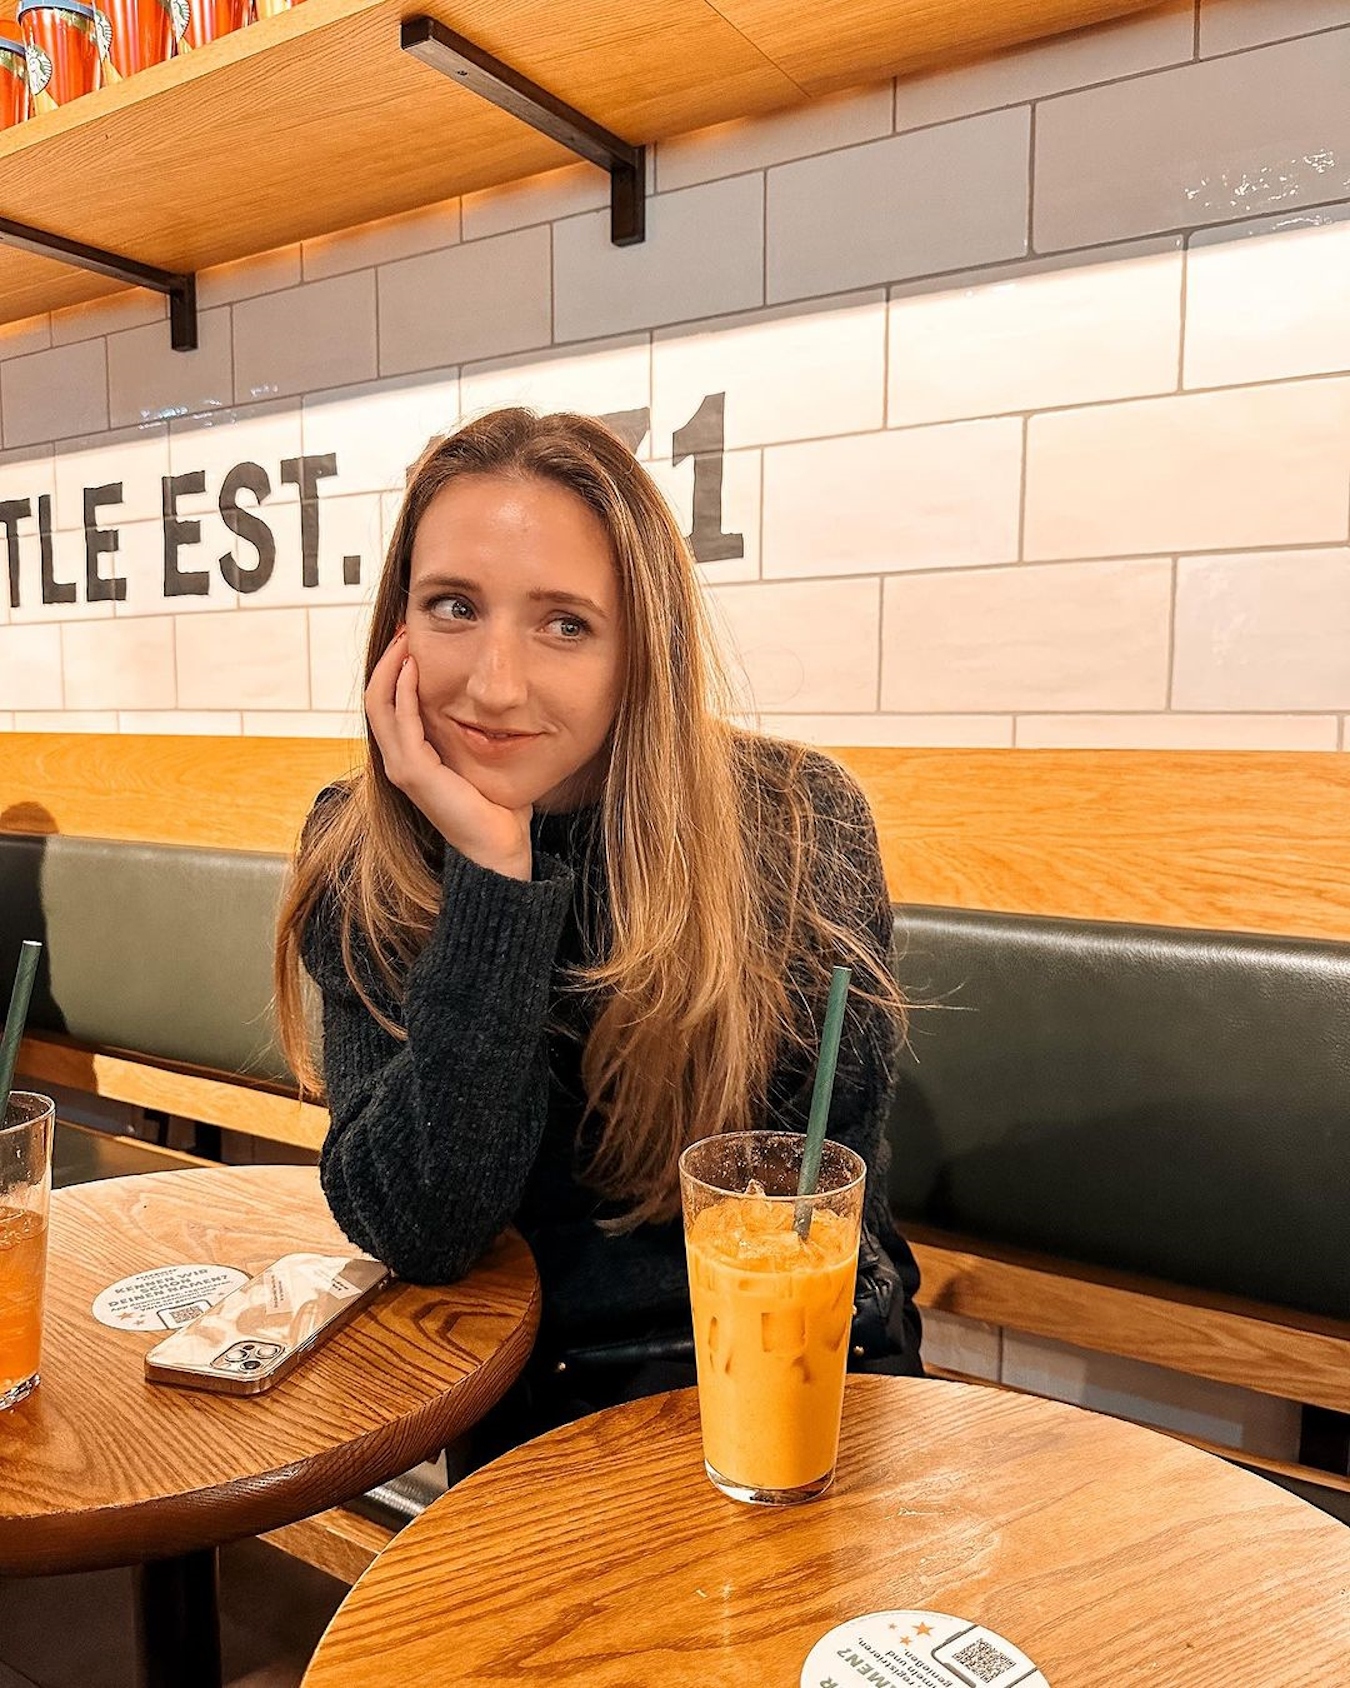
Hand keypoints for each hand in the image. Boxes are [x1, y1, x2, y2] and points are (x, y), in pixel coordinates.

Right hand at [365, 631, 533, 881]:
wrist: (498, 846)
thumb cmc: (496, 806)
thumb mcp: (479, 758)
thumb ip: (473, 732)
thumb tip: (490, 702)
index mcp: (410, 756)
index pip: (389, 703)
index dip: (395, 668)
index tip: (412, 637)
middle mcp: (398, 760)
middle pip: (376, 696)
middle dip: (388, 659)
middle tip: (404, 626)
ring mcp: (401, 767)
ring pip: (379, 704)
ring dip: (392, 666)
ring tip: (406, 637)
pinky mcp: (413, 774)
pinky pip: (401, 722)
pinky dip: (405, 691)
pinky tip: (416, 667)